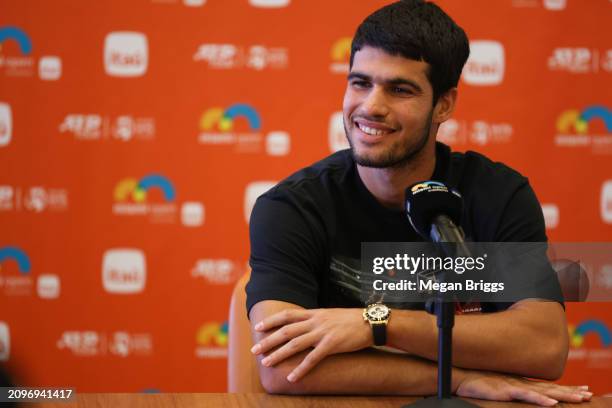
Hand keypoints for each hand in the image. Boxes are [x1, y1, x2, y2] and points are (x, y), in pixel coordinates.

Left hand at [251, 308, 370, 381]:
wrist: (369, 322)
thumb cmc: (350, 320)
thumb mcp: (329, 315)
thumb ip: (315, 320)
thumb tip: (303, 326)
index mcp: (314, 313)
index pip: (287, 315)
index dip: (271, 321)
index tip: (257, 327)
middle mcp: (315, 322)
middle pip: (286, 330)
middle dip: (268, 340)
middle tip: (255, 350)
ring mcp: (323, 333)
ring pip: (295, 344)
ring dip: (279, 354)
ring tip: (266, 363)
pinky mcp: (332, 345)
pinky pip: (313, 359)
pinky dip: (301, 369)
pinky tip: (292, 377)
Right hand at [455, 371, 591, 405]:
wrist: (461, 375)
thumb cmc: (477, 382)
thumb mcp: (499, 386)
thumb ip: (513, 390)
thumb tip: (523, 394)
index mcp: (521, 383)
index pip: (548, 385)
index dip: (565, 388)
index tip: (582, 390)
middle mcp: (521, 383)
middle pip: (550, 387)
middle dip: (570, 391)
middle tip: (588, 393)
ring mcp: (515, 386)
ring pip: (544, 391)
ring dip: (562, 394)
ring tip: (579, 398)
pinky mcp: (506, 390)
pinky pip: (526, 395)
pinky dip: (540, 398)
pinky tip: (551, 402)